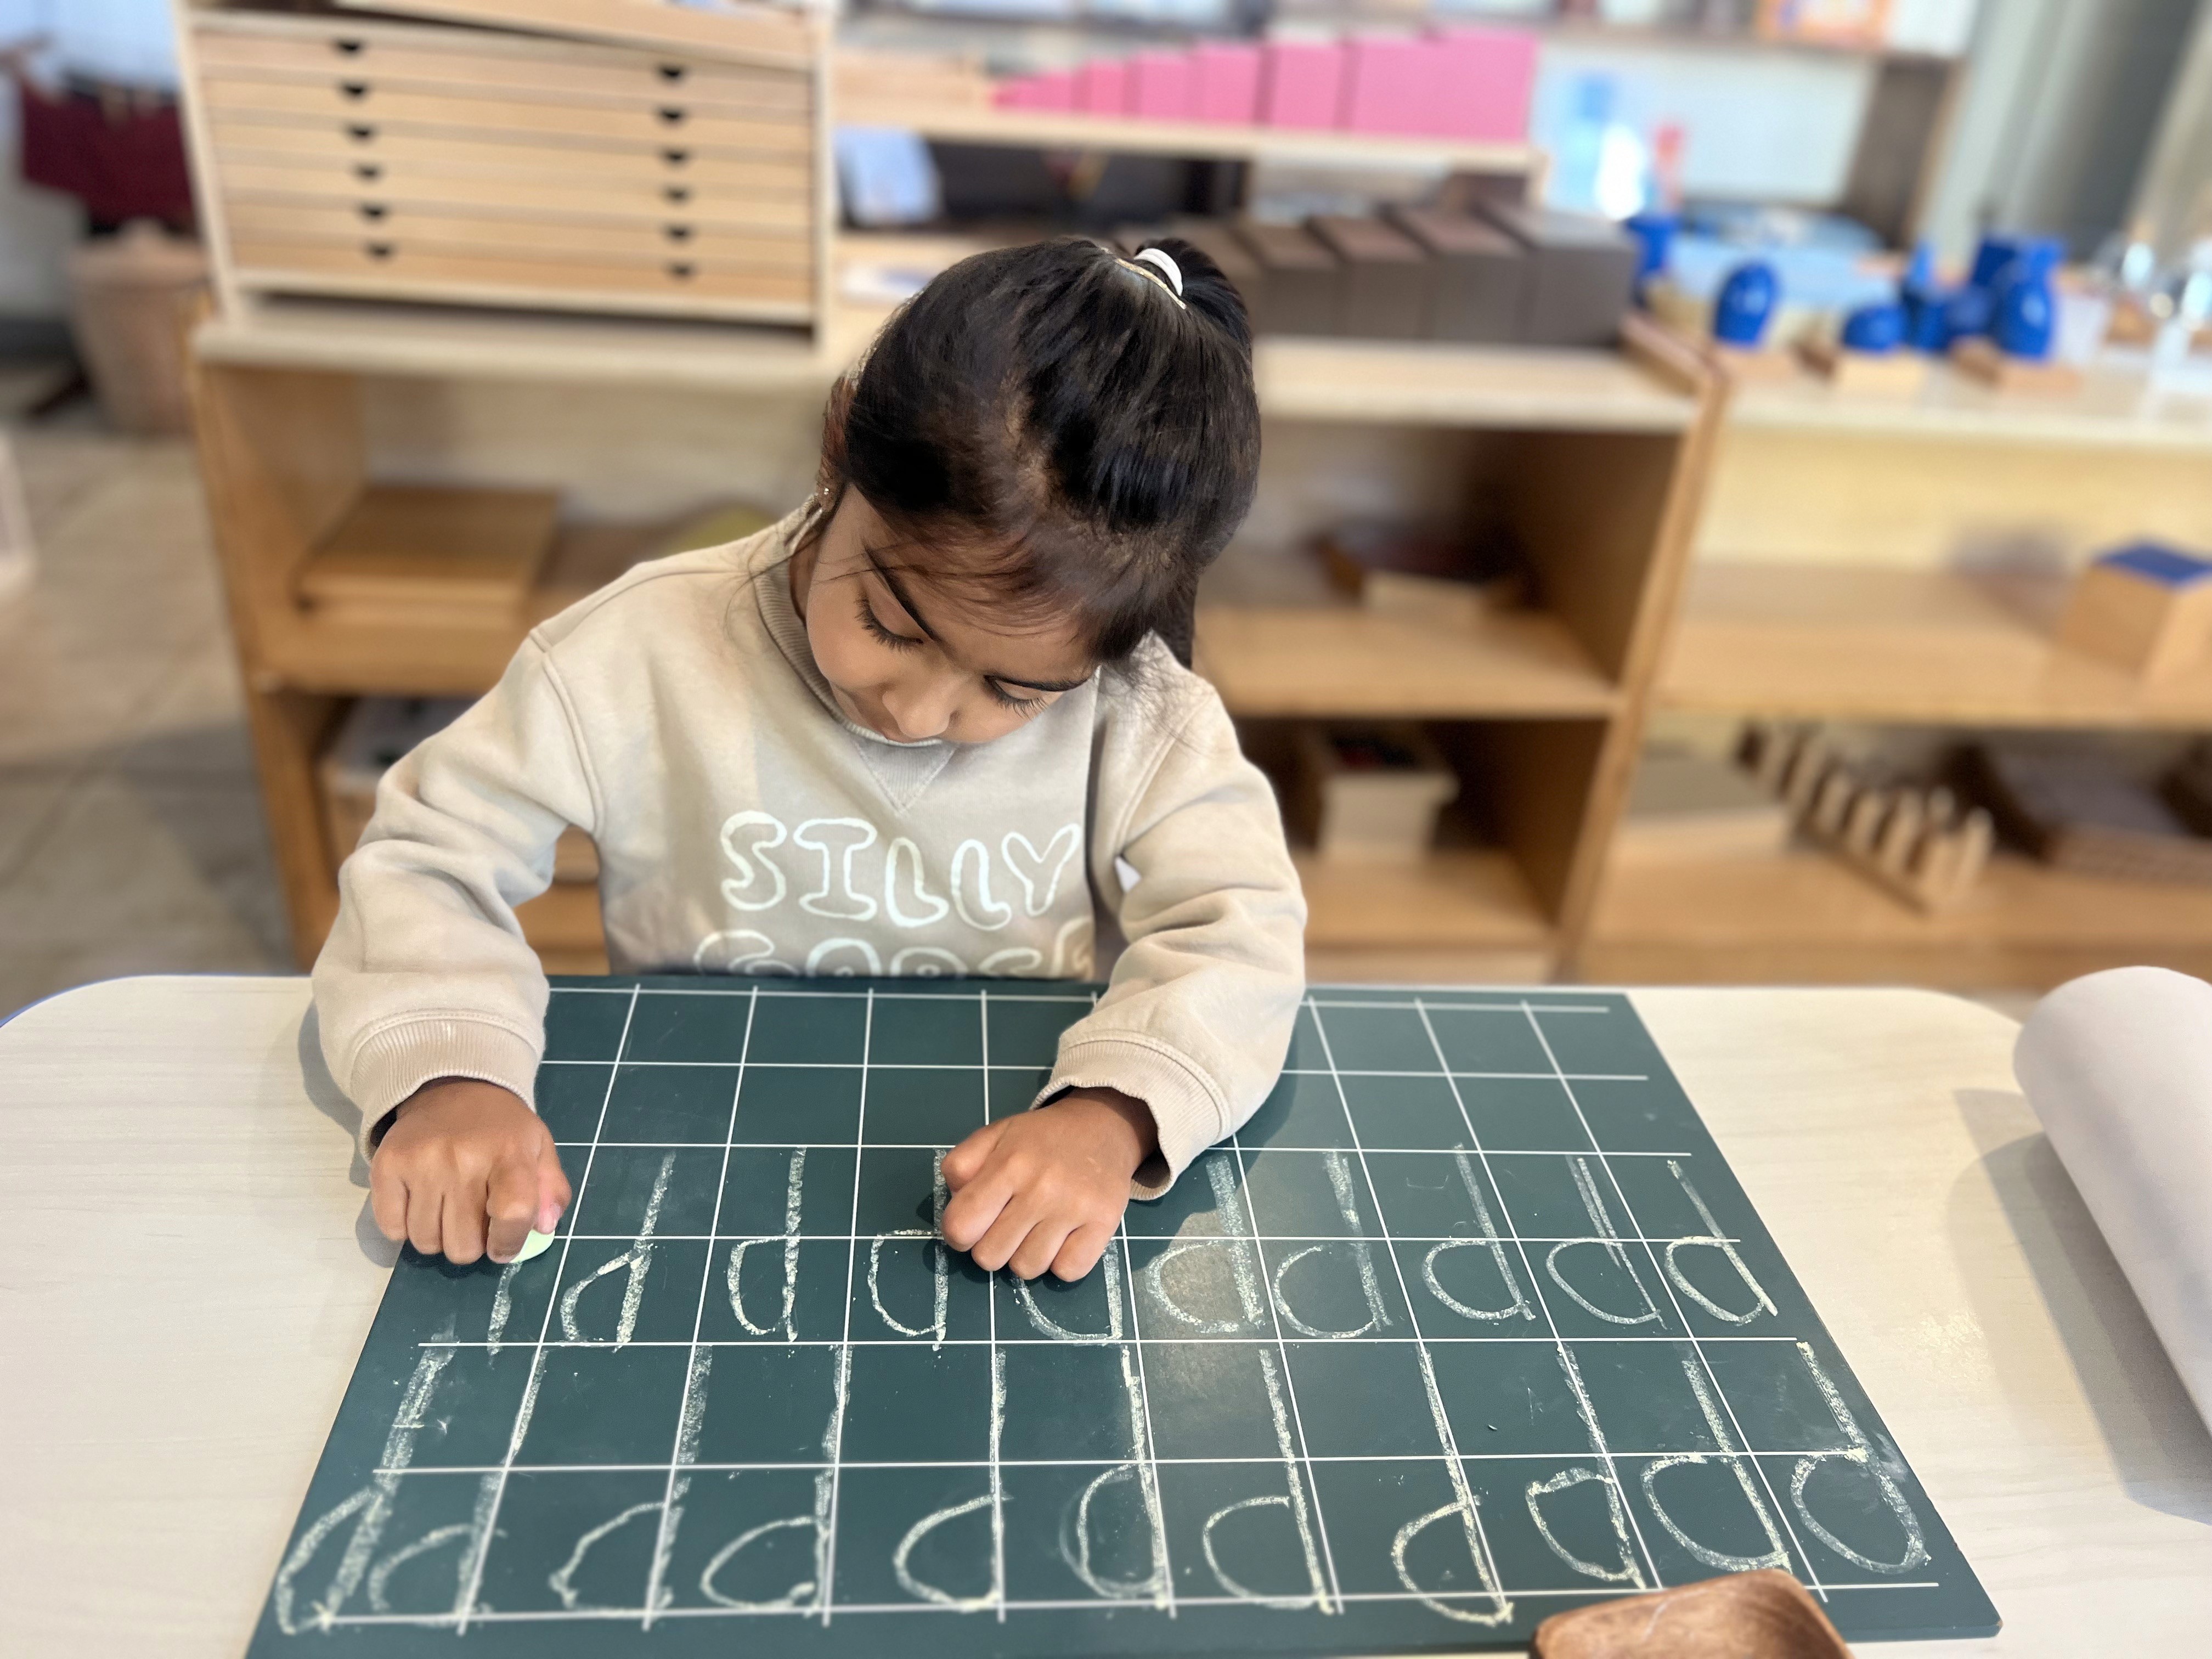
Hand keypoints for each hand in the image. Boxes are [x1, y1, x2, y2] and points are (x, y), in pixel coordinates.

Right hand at [369, 1078, 570, 1265]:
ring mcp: (421, 1162)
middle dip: (472, 1244)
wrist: (452, 1088)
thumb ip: (551, 1190)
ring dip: (438, 1237)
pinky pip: (392, 1230)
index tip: (503, 1246)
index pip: (513, 1213)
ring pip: (426, 1242)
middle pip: (463, 1244)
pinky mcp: (387, 1166)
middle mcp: (463, 1158)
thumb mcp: (538, 1148)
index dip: (509, 1242)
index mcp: (510, 1152)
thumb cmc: (500, 1129)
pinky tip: (420, 1204)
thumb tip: (544, 1228)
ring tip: (447, 1209)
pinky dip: (405, 1228)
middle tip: (474, 1221)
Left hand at [939, 1088, 1156, 1281]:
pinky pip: (1067, 1272)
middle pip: (989, 1257)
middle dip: (992, 1245)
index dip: (958, 1234)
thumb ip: (961, 1166)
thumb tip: (956, 1206)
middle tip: (1008, 1224)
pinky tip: (1064, 1237)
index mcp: (1009, 1164)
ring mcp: (1075, 1208)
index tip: (972, 1225)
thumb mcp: (994, 1136)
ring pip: (1027, 1269)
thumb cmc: (1041, 1138)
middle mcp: (1042, 1188)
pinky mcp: (1105, 1224)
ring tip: (1037, 1228)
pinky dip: (1062, 1261)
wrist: (1103, 1126)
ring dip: (1026, 1255)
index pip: (961, 1226)